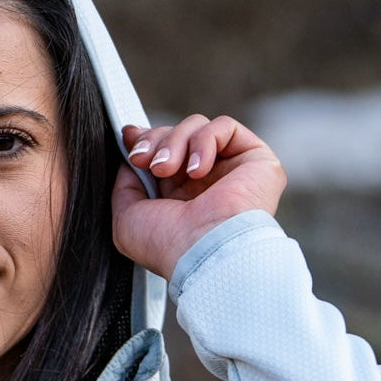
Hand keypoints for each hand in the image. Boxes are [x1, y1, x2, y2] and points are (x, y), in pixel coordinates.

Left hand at [111, 114, 285, 280]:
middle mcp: (205, 183)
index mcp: (178, 197)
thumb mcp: (126, 219)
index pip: (164, 152)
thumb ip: (125, 185)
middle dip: (156, 141)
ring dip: (174, 142)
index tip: (130, 138)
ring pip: (196, 127)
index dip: (146, 139)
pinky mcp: (255, 160)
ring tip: (167, 170)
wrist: (202, 253)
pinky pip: (224, 126)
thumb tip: (131, 155)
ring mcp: (230, 171)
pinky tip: (198, 170)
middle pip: (177, 134)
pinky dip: (204, 141)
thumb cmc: (167, 246)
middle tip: (145, 161)